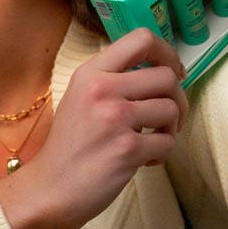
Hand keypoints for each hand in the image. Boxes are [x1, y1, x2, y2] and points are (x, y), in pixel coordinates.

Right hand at [0, 27, 187, 228]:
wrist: (50, 189)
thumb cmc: (69, 146)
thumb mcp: (80, 98)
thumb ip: (112, 80)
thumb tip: (161, 72)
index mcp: (91, 73)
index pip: (141, 38)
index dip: (167, 52)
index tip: (172, 71)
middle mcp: (102, 89)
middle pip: (167, 76)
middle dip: (178, 98)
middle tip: (168, 117)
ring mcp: (115, 118)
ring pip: (172, 109)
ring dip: (171, 128)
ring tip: (152, 140)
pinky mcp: (127, 149)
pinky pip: (167, 142)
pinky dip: (162, 154)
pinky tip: (143, 161)